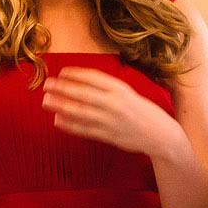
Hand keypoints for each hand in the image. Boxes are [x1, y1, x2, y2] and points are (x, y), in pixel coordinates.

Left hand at [40, 68, 179, 157]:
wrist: (160, 135)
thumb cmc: (143, 111)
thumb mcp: (128, 93)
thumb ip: (108, 88)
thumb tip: (81, 81)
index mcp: (121, 89)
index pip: (93, 78)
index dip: (76, 74)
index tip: (61, 71)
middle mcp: (115, 103)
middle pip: (83, 94)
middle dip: (63, 88)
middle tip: (46, 84)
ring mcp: (111, 121)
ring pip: (81, 112)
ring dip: (61, 106)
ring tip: (46, 101)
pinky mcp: (108, 136)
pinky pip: (85, 129)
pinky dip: (70, 125)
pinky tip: (57, 120)